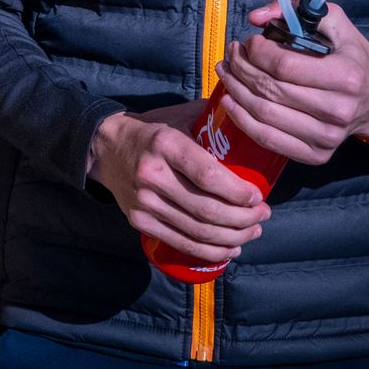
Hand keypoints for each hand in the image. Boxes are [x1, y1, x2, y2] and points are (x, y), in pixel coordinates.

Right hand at [88, 104, 270, 266]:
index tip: (258, 196)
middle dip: (243, 219)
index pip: (208, 176)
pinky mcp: (140, 221)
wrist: (105, 148)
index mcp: (165, 144)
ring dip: (233, 237)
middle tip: (263, 214)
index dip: (238, 192)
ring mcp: (144, 202)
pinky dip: (210, 252)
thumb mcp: (177, 117)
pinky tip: (231, 248)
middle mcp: (152, 175)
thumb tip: (250, 122)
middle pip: (207, 209)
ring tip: (253, 232)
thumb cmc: (152, 131)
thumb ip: (211, 119)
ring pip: (198, 231)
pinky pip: (181, 243)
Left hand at [213, 0, 368, 167]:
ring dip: (235, 91)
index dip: (257, 52)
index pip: (284, 66)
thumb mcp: (336, 23)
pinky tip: (230, 101)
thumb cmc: (353, 59)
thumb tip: (256, 17)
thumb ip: (296, 9)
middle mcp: (338, 110)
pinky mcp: (316, 154)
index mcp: (346, 76)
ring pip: (264, 114)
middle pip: (270, 89)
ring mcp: (327, 137)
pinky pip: (268, 139)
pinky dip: (242, 120)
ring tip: (226, 73)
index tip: (249, 42)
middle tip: (231, 54)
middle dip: (241, 68)